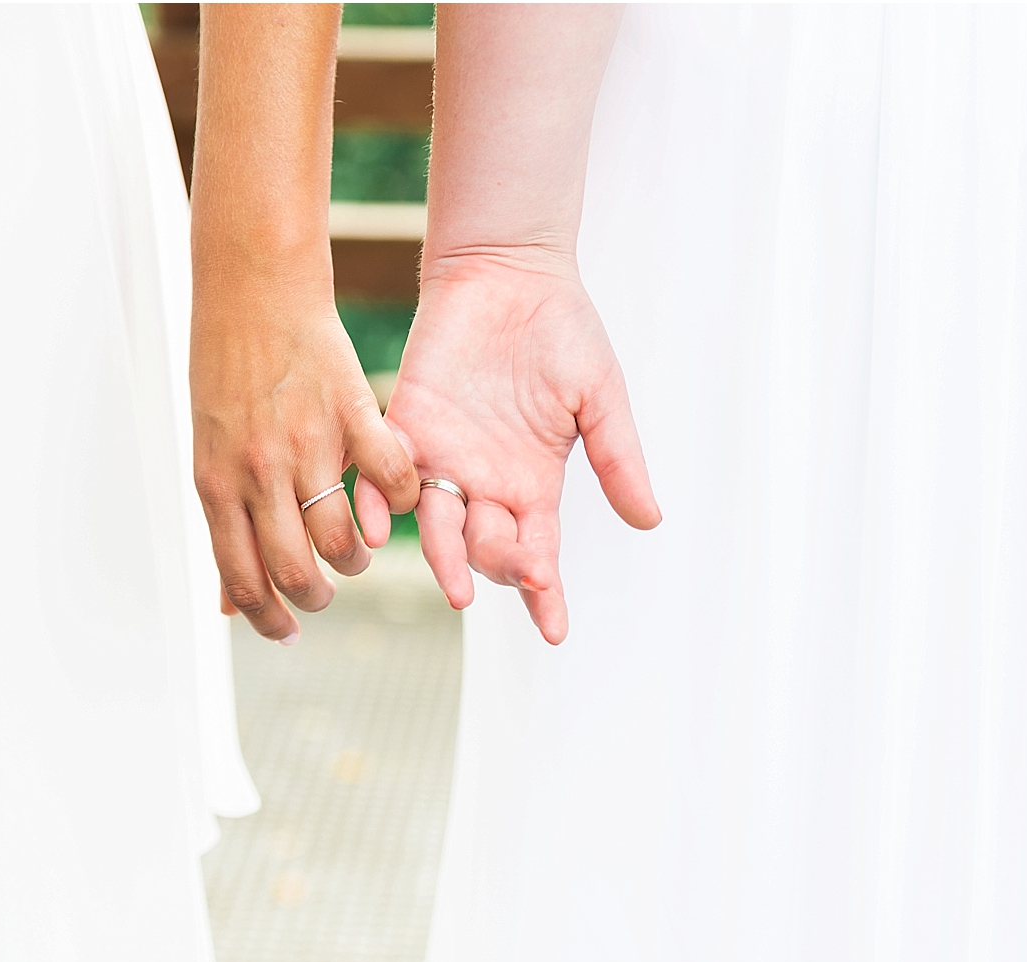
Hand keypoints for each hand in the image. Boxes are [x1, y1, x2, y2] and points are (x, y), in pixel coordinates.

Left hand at [192, 282, 419, 643]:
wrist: (253, 290)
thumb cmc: (226, 371)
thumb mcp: (208, 451)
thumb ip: (224, 524)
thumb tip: (226, 604)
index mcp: (217, 483)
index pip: (243, 579)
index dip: (268, 620)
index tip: (287, 633)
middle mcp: (259, 471)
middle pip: (297, 571)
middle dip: (316, 598)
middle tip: (326, 591)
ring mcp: (308, 444)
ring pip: (343, 540)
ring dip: (355, 559)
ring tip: (355, 549)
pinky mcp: (353, 413)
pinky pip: (391, 481)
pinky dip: (400, 502)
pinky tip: (392, 499)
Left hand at [361, 251, 659, 643]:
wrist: (508, 269)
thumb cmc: (561, 330)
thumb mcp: (599, 398)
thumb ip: (616, 459)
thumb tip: (648, 521)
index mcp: (533, 484)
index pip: (539, 553)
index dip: (545, 592)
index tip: (554, 628)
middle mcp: (485, 483)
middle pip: (488, 547)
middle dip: (501, 568)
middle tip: (516, 575)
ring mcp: (442, 458)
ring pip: (438, 526)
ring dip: (446, 559)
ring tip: (457, 585)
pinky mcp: (404, 425)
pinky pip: (383, 477)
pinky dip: (377, 505)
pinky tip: (380, 530)